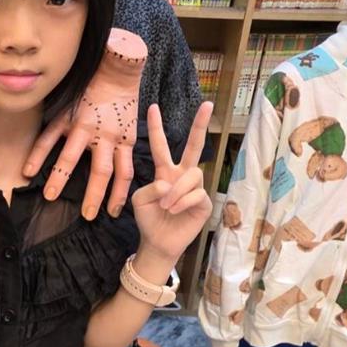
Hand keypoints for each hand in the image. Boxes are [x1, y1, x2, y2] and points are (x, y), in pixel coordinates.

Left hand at [23, 29, 146, 219]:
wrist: (119, 73)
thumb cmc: (89, 86)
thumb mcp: (66, 99)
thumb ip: (53, 120)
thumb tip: (32, 139)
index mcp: (71, 118)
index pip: (48, 138)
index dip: (37, 155)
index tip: (26, 173)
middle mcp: (90, 129)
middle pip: (73, 158)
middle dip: (61, 179)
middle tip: (52, 199)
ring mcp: (111, 137)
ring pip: (105, 171)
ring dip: (99, 194)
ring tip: (92, 215)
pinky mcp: (128, 141)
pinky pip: (126, 170)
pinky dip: (122, 190)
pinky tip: (117, 207)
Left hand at [131, 102, 212, 263]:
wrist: (158, 242)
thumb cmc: (149, 219)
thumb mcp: (139, 201)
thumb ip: (149, 188)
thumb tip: (168, 185)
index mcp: (165, 171)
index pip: (161, 145)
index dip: (156, 127)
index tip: (152, 107)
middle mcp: (182, 175)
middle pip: (194, 146)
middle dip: (200, 125)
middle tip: (207, 104)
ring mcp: (195, 188)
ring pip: (192, 175)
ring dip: (177, 191)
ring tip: (166, 205)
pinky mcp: (204, 202)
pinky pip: (196, 193)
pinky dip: (182, 202)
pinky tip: (174, 210)